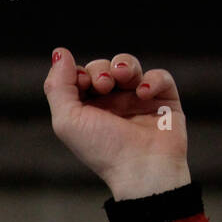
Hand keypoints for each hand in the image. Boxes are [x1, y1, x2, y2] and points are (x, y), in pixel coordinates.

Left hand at [43, 50, 189, 199]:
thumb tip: (60, 52)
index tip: (82, 84)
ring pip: (130, 66)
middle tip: (104, 85)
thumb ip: (57, 86)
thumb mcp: (67, 121)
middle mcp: (112, 106)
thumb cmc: (102, 150)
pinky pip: (160, 76)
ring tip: (123, 77)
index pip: (80, 77)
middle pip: (103, 68)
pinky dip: (153, 78)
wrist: (141, 169)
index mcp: (87, 111)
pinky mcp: (164, 102)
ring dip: (125, 65)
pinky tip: (144, 93)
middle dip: (101, 69)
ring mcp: (138, 102)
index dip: (79, 73)